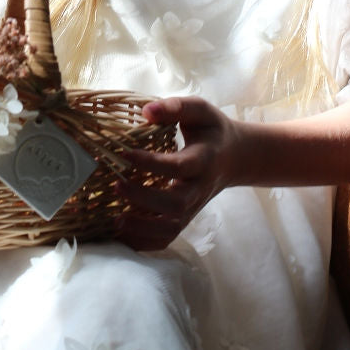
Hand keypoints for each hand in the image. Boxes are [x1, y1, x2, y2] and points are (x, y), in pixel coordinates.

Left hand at [115, 97, 242, 251]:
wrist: (235, 157)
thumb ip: (175, 107)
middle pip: (176, 204)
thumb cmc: (211, 130)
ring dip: (142, 228)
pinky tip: (121, 233)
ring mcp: (193, 207)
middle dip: (144, 199)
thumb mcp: (199, 111)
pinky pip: (167, 238)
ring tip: (115, 218)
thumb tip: (146, 111)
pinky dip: (144, 242)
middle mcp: (199, 188)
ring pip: (171, 228)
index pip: (178, 166)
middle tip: (116, 186)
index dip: (151, 163)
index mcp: (204, 160)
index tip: (124, 153)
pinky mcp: (185, 218)